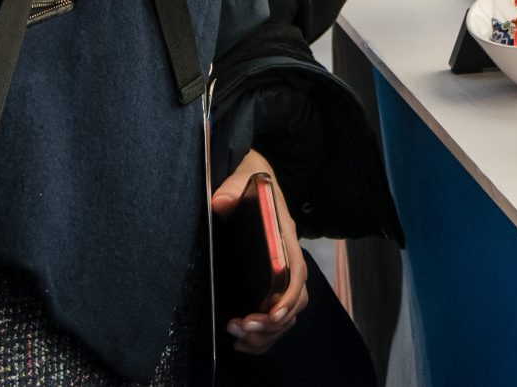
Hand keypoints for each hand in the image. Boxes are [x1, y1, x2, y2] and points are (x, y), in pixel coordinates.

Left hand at [212, 150, 307, 353]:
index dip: (288, 297)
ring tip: (238, 337)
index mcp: (284, 235)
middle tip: (242, 329)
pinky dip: (263, 336)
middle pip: (296, 301)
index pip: (297, 272)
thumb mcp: (242, 176)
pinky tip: (241, 341)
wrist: (253, 175)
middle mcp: (288, 258)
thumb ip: (232, 189)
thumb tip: (220, 203)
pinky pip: (275, 317)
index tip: (271, 315)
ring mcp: (280, 272)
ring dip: (267, 333)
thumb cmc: (251, 178)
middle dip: (273, 323)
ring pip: (288, 315)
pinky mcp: (268, 283)